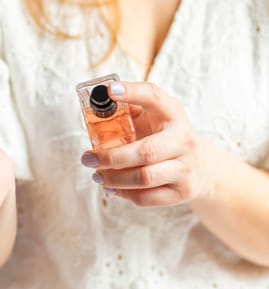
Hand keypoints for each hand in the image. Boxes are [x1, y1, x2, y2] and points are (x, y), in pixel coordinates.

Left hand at [81, 82, 215, 206]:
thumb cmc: (163, 137)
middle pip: (145, 152)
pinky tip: (111, 188)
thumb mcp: (153, 117)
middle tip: (87, 158)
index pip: (154, 97)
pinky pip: (146, 197)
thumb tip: (93, 106)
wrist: (201, 167)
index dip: (132, 92)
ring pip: (144, 178)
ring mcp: (186, 167)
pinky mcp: (183, 191)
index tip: (109, 91)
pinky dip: (123, 194)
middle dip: (111, 157)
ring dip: (113, 179)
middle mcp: (184, 139)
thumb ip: (128, 110)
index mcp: (173, 113)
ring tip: (96, 175)